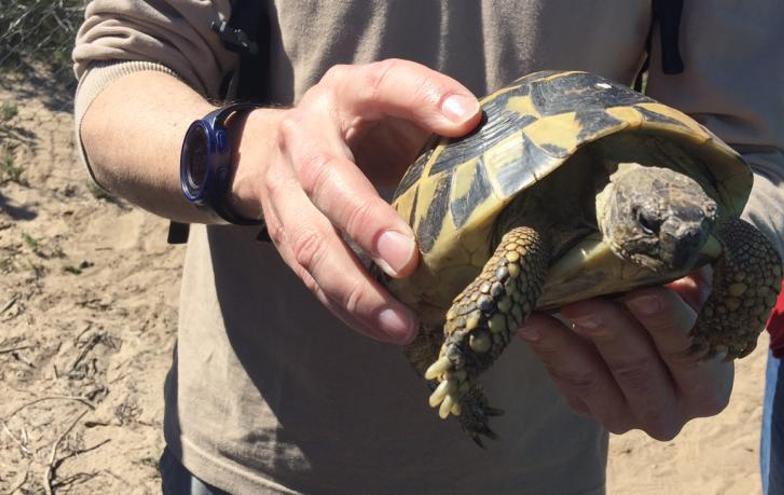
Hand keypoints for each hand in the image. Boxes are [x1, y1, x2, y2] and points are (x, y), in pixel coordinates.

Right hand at [234, 59, 481, 343]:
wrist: (288, 144)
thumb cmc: (366, 127)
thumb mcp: (400, 107)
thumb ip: (436, 118)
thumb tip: (486, 133)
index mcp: (345, 94)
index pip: (384, 85)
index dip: (422, 98)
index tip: (467, 120)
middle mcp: (304, 136)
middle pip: (327, 179)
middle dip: (365, 222)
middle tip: (407, 260)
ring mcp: (284, 189)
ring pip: (310, 242)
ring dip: (355, 288)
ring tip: (403, 324)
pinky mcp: (281, 235)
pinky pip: (309, 278)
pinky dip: (348, 309)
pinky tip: (386, 330)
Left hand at [518, 267, 732, 439]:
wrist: (650, 338)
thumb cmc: (681, 308)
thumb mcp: (695, 295)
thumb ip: (692, 278)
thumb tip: (673, 245)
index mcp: (708, 387)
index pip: (690, 355)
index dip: (667, 322)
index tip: (643, 292)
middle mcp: (670, 412)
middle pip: (637, 369)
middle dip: (609, 330)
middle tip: (583, 300)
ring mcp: (625, 416)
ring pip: (592, 379)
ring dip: (564, 342)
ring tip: (544, 310)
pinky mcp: (588, 409)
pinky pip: (563, 379)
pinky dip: (545, 348)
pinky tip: (528, 321)